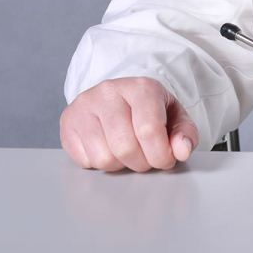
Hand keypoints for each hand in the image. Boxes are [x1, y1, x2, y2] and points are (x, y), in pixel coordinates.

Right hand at [60, 77, 198, 172]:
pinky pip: (84, 161)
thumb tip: (182, 150)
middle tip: (146, 158)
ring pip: (104, 157)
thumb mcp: (174, 116)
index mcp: (141, 87)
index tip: (165, 161)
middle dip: (141, 163)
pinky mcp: (68, 122)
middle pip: (125, 147)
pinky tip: (107, 147)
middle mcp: (109, 91)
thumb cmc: (149, 109)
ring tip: (126, 151)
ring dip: (120, 165)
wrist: (116, 97)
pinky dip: (99, 164)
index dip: (160, 155)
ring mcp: (85, 105)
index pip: (149, 130)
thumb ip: (185, 133)